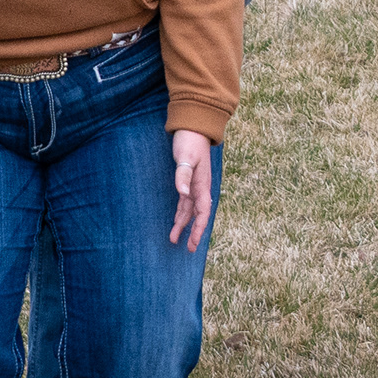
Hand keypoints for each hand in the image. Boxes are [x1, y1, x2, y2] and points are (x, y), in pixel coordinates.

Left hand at [169, 129, 213, 251]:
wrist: (193, 128)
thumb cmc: (189, 142)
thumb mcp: (185, 157)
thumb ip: (183, 175)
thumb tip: (183, 194)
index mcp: (202, 184)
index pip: (203, 211)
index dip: (199, 227)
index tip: (193, 241)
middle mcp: (200, 187)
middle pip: (198, 215)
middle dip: (194, 232)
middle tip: (189, 249)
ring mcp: (195, 185)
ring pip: (190, 210)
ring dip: (184, 224)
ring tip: (174, 239)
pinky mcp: (189, 181)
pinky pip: (186, 202)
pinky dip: (181, 213)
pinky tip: (176, 221)